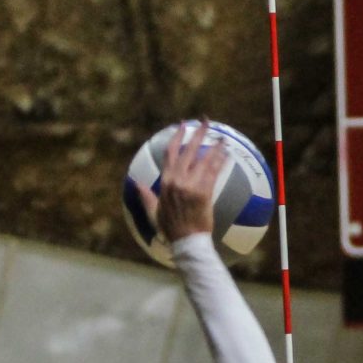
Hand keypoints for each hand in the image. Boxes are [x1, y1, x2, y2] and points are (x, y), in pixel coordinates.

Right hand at [137, 122, 225, 243]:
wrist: (186, 241)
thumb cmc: (171, 228)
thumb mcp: (154, 211)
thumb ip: (146, 195)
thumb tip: (136, 184)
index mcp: (165, 181)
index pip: (171, 153)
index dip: (177, 137)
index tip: (182, 126)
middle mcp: (177, 180)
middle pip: (189, 150)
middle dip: (198, 133)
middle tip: (205, 121)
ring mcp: (191, 185)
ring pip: (203, 159)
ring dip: (214, 146)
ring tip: (221, 136)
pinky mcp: (204, 192)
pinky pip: (214, 172)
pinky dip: (221, 161)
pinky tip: (227, 153)